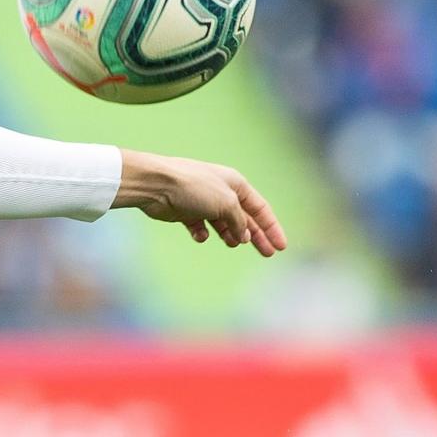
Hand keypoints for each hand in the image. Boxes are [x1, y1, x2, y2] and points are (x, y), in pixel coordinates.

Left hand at [112, 149, 287, 256]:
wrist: (156, 185)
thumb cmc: (193, 188)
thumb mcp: (226, 203)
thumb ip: (239, 220)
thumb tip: (242, 234)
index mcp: (234, 182)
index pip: (259, 207)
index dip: (272, 227)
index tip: (281, 247)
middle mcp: (219, 190)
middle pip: (243, 217)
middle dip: (255, 235)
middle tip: (267, 254)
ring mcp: (201, 201)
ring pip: (222, 223)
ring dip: (229, 235)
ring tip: (232, 243)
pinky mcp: (184, 211)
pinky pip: (199, 226)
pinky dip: (202, 233)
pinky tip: (200, 235)